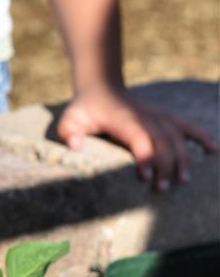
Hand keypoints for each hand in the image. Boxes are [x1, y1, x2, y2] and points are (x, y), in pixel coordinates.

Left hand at [57, 86, 216, 189]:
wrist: (102, 88)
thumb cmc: (85, 110)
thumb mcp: (70, 119)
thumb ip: (70, 133)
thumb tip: (77, 146)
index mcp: (124, 118)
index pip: (139, 136)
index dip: (145, 155)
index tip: (146, 177)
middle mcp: (145, 116)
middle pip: (162, 140)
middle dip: (165, 164)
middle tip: (163, 189)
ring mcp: (158, 116)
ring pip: (177, 136)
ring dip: (183, 157)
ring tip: (184, 180)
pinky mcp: (166, 118)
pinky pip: (187, 126)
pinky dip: (202, 136)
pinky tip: (215, 150)